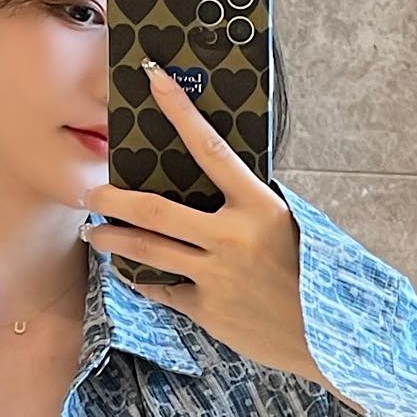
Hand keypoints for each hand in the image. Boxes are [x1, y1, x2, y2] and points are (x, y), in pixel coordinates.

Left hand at [81, 60, 315, 381]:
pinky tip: (131, 274)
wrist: (324, 337)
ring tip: (93, 234)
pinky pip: (162, 288)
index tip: (154, 79)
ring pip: (147, 251)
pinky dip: (144, 280)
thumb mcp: (290, 227)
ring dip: (113, 240)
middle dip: (114, 200)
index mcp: (259, 206)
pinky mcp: (206, 309)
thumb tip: (212, 179)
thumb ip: (249, 205)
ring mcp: (216, 275)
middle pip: (155, 211)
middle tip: (91, 193)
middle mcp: (233, 238)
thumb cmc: (309, 275)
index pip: (211, 148)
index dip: (179, 111)